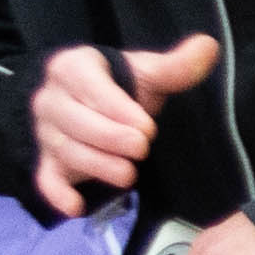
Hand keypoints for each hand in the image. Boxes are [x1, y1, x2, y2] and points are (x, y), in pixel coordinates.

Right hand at [30, 34, 214, 217]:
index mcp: (72, 68)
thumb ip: (174, 65)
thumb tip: (209, 46)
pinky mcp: (46, 161)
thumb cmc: (119, 86)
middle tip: (141, 149)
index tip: (147, 127)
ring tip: (128, 175)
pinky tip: (76, 207)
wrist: (87, 102)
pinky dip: (58, 194)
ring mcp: (46, 133)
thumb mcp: (145, 72)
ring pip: (66, 150)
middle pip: (75, 122)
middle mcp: (51, 99)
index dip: (117, 108)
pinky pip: (45, 178)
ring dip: (96, 165)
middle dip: (109, 138)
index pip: (89, 88)